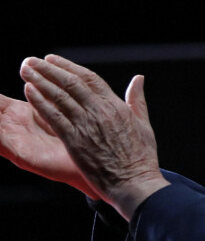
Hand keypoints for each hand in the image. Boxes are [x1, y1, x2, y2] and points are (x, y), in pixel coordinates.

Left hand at [20, 55, 169, 219]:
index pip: (90, 78)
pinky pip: (54, 116)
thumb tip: (139, 78)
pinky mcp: (74, 141)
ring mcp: (86, 125)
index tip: (53, 60)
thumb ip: (137, 99)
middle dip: (49, 69)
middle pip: (71, 83)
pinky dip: (40, 102)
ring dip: (40, 80)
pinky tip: (29, 91)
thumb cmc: (141, 156)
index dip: (69, 67)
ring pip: (59, 96)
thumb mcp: (144, 123)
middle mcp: (99, 111)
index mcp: (116, 106)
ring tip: (26, 69)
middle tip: (32, 60)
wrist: (134, 181)